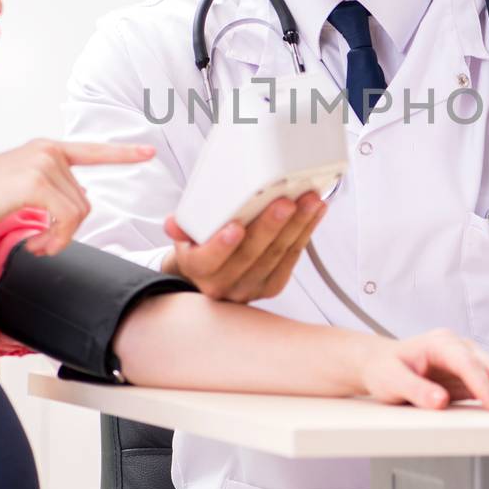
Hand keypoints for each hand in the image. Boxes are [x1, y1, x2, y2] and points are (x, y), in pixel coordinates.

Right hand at [0, 138, 155, 255]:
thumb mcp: (21, 185)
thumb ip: (52, 186)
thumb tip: (82, 200)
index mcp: (45, 148)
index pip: (91, 150)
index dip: (122, 153)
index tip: (149, 151)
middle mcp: (48, 150)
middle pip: (84, 199)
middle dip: (67, 229)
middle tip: (43, 245)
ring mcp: (44, 164)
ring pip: (79, 213)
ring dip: (60, 238)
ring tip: (37, 247)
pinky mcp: (37, 183)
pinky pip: (67, 219)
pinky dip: (57, 239)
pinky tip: (36, 247)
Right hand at [161, 192, 326, 302]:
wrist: (208, 279)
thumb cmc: (200, 250)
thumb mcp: (184, 236)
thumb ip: (182, 227)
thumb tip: (174, 223)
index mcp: (199, 270)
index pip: (208, 260)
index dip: (222, 245)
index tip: (235, 227)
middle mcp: (225, 284)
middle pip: (251, 255)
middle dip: (271, 226)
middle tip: (286, 202)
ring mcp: (251, 287)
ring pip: (277, 255)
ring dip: (297, 225)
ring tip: (309, 201)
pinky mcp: (273, 286)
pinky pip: (292, 258)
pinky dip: (306, 232)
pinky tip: (314, 214)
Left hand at [359, 329, 488, 411]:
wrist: (380, 364)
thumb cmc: (384, 368)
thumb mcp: (391, 380)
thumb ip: (415, 390)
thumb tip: (440, 401)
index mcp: (441, 343)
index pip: (467, 363)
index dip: (482, 385)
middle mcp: (459, 348)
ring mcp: (467, 362)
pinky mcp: (469, 378)